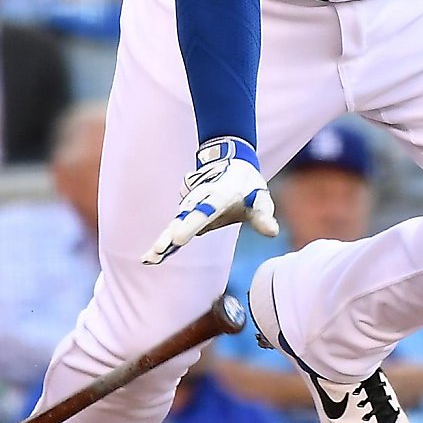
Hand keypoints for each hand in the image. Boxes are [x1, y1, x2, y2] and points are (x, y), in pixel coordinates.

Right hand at [143, 139, 276, 263]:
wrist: (230, 163)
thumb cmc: (248, 187)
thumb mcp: (261, 199)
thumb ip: (263, 216)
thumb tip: (272, 232)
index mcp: (221, 195)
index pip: (206, 211)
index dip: (192, 224)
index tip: (179, 238)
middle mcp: (201, 199)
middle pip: (184, 219)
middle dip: (170, 236)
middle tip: (156, 253)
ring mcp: (191, 205)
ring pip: (176, 224)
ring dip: (163, 241)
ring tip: (149, 258)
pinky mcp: (186, 213)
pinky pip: (175, 228)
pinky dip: (165, 242)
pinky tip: (151, 257)